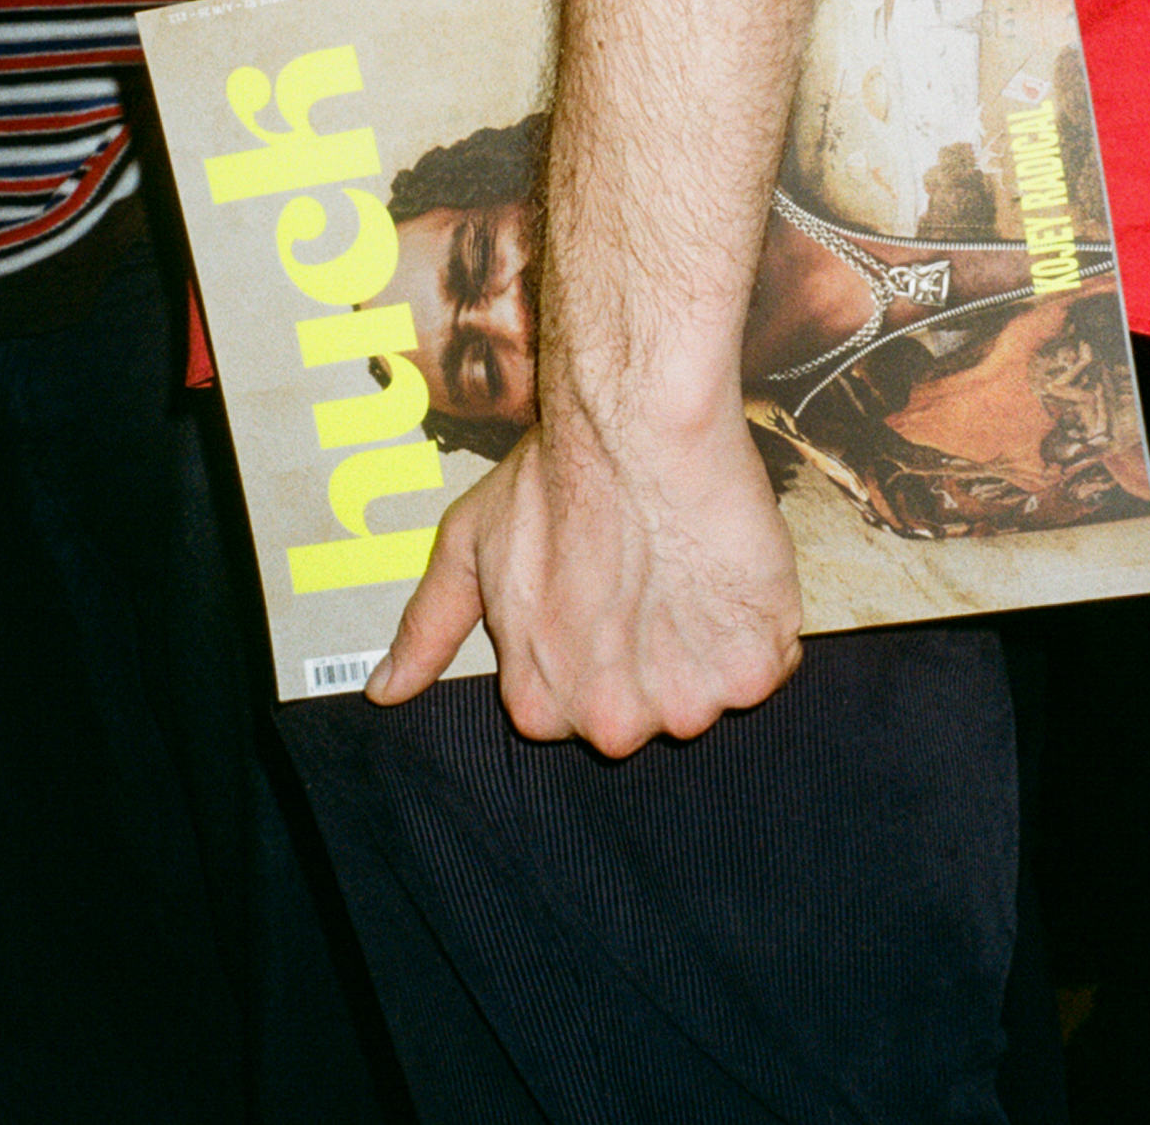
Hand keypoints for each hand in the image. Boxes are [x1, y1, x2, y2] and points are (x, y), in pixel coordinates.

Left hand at [367, 394, 802, 756]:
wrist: (636, 426)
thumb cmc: (553, 478)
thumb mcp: (466, 547)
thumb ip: (428, 630)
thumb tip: (383, 693)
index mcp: (539, 706)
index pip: (580, 706)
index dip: (600, 644)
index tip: (606, 591)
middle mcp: (611, 724)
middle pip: (650, 708)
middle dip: (655, 655)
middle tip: (651, 577)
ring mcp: (687, 702)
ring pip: (710, 690)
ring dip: (709, 640)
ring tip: (687, 566)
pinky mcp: (752, 670)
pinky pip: (766, 664)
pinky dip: (761, 625)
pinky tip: (728, 569)